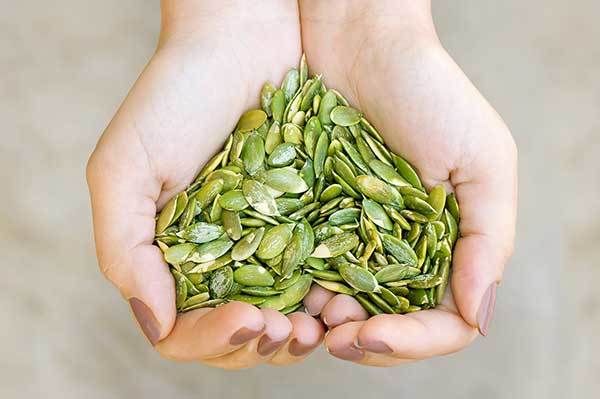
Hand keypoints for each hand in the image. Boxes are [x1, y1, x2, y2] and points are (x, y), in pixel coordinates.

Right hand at [86, 0, 323, 368]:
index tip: (248, 319)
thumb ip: (125, 249)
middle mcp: (219, 257)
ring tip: (319, 326)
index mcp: (172, 256)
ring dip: (298, 335)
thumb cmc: (176, 96)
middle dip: (261, 345)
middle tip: (288, 332)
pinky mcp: (308, 220)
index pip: (184, 330)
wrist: (242, 39)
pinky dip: (329, 296)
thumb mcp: (126, 168)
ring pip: (282, 316)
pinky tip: (342, 296)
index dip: (213, 339)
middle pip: (237, 334)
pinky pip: (319, 274)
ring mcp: (266, 242)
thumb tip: (154, 321)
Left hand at [300, 0, 516, 365]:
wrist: (359, 42)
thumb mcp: (481, 159)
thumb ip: (490, 238)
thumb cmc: (429, 92)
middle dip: (365, 339)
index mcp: (452, 243)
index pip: (442, 322)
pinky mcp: (319, 216)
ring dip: (329, 324)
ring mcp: (360, 236)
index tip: (373, 335)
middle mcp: (406, 248)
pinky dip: (302, 288)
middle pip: (392, 324)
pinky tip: (289, 288)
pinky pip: (311, 268)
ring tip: (309, 316)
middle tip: (334, 333)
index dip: (412, 342)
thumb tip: (480, 315)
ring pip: (349, 306)